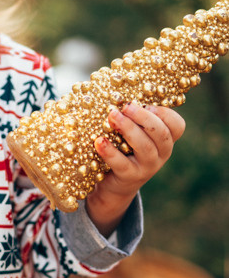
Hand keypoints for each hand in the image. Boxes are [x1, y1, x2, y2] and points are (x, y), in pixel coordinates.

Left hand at [86, 102, 184, 234]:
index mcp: (165, 140)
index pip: (177, 126)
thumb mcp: (134, 133)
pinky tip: (99, 141)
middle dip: (144, 117)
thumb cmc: (124, 149)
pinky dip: (110, 151)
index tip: (146, 104)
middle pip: (161, 134)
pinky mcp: (130, 177)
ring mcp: (147, 167)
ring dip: (128, 129)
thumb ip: (134, 117)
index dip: (164, 113)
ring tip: (112, 117)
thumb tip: (118, 94)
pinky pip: (122, 164)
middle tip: (126, 107)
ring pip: (145, 147)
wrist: (114, 184)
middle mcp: (161, 154)